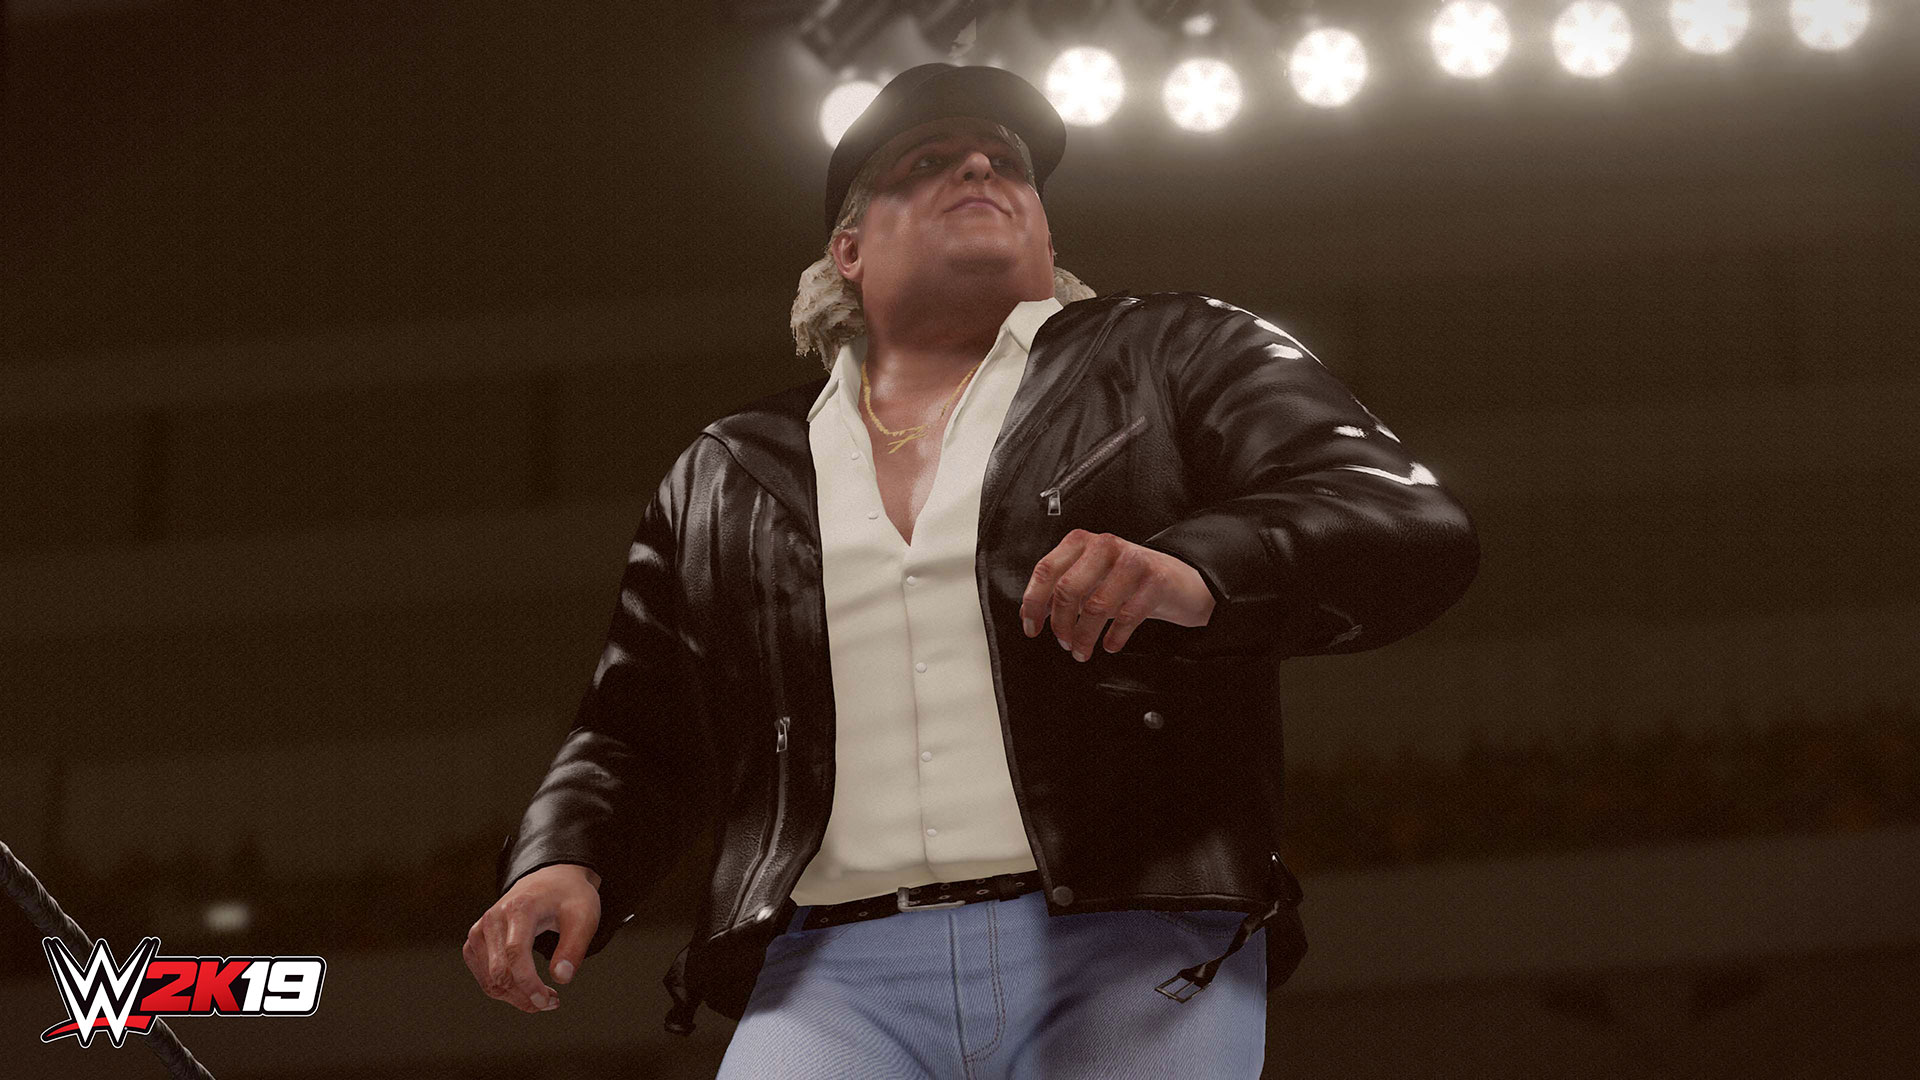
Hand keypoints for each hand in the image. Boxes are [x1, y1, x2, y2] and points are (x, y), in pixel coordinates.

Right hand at [463, 863, 601, 1013]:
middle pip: (500, 972)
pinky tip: (526, 988)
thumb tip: (561, 978)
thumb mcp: (583, 916)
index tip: (549, 1002)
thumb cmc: (569, 898)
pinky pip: (484, 977)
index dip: (529, 983)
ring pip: (490, 980)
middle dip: (525, 996)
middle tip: (553, 1001)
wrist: (550, 880)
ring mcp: (480, 930)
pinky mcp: (475, 941)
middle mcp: (493, 918)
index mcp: (519, 908)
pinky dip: (504, 990)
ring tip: (544, 996)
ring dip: (516, 997)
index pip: (516, 953)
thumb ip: (574, 947)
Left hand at [1019, 530, 1215, 660]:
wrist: (1179, 581)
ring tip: (1082, 651)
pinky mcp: (1156, 579)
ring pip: (1096, 606)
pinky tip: (1111, 644)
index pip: (1046, 570)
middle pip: (1067, 589)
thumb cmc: (1128, 581)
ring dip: (1085, 636)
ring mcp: (1132, 560)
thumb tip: (1030, 614)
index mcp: (1082, 542)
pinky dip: (1114, 637)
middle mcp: (1105, 545)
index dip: (1033, 603)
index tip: (1031, 628)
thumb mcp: (1091, 580)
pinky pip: (1127, 616)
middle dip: (1061, 624)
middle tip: (1063, 643)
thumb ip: (1061, 592)